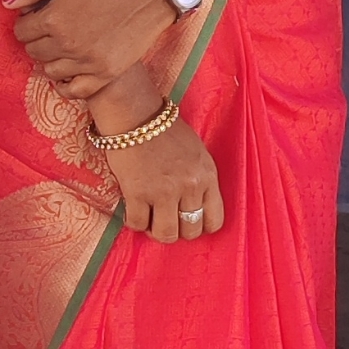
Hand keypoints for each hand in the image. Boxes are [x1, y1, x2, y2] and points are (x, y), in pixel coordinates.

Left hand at [6, 0, 172, 97]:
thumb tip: (7, 3)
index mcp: (53, 19)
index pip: (21, 32)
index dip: (27, 22)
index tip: (38, 15)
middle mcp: (66, 45)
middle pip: (33, 52)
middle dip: (37, 39)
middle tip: (52, 28)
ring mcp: (86, 63)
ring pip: (49, 71)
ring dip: (50, 59)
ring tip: (62, 45)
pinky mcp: (104, 74)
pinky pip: (72, 91)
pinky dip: (64, 84)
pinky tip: (67, 71)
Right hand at [105, 114, 223, 242]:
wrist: (136, 114)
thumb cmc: (166, 130)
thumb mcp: (197, 152)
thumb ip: (200, 178)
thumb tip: (194, 206)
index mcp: (207, 175)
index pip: (215, 220)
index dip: (200, 226)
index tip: (188, 221)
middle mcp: (189, 186)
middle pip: (190, 231)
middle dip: (178, 230)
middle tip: (166, 220)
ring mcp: (163, 191)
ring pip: (165, 234)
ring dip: (156, 232)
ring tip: (150, 220)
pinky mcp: (137, 192)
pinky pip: (138, 224)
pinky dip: (134, 223)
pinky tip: (133, 211)